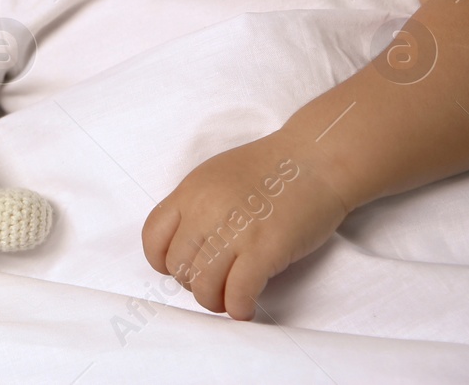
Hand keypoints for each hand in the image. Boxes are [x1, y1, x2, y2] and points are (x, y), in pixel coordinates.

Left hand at [141, 132, 348, 320]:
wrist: (315, 159)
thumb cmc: (271, 169)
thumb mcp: (216, 176)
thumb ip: (197, 206)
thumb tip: (188, 243)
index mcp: (189, 192)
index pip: (153, 237)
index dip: (163, 261)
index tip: (182, 267)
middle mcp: (205, 211)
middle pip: (179, 267)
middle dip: (193, 284)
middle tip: (214, 284)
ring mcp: (234, 231)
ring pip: (204, 287)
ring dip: (214, 301)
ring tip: (229, 299)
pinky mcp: (265, 249)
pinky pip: (238, 293)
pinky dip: (239, 308)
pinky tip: (246, 308)